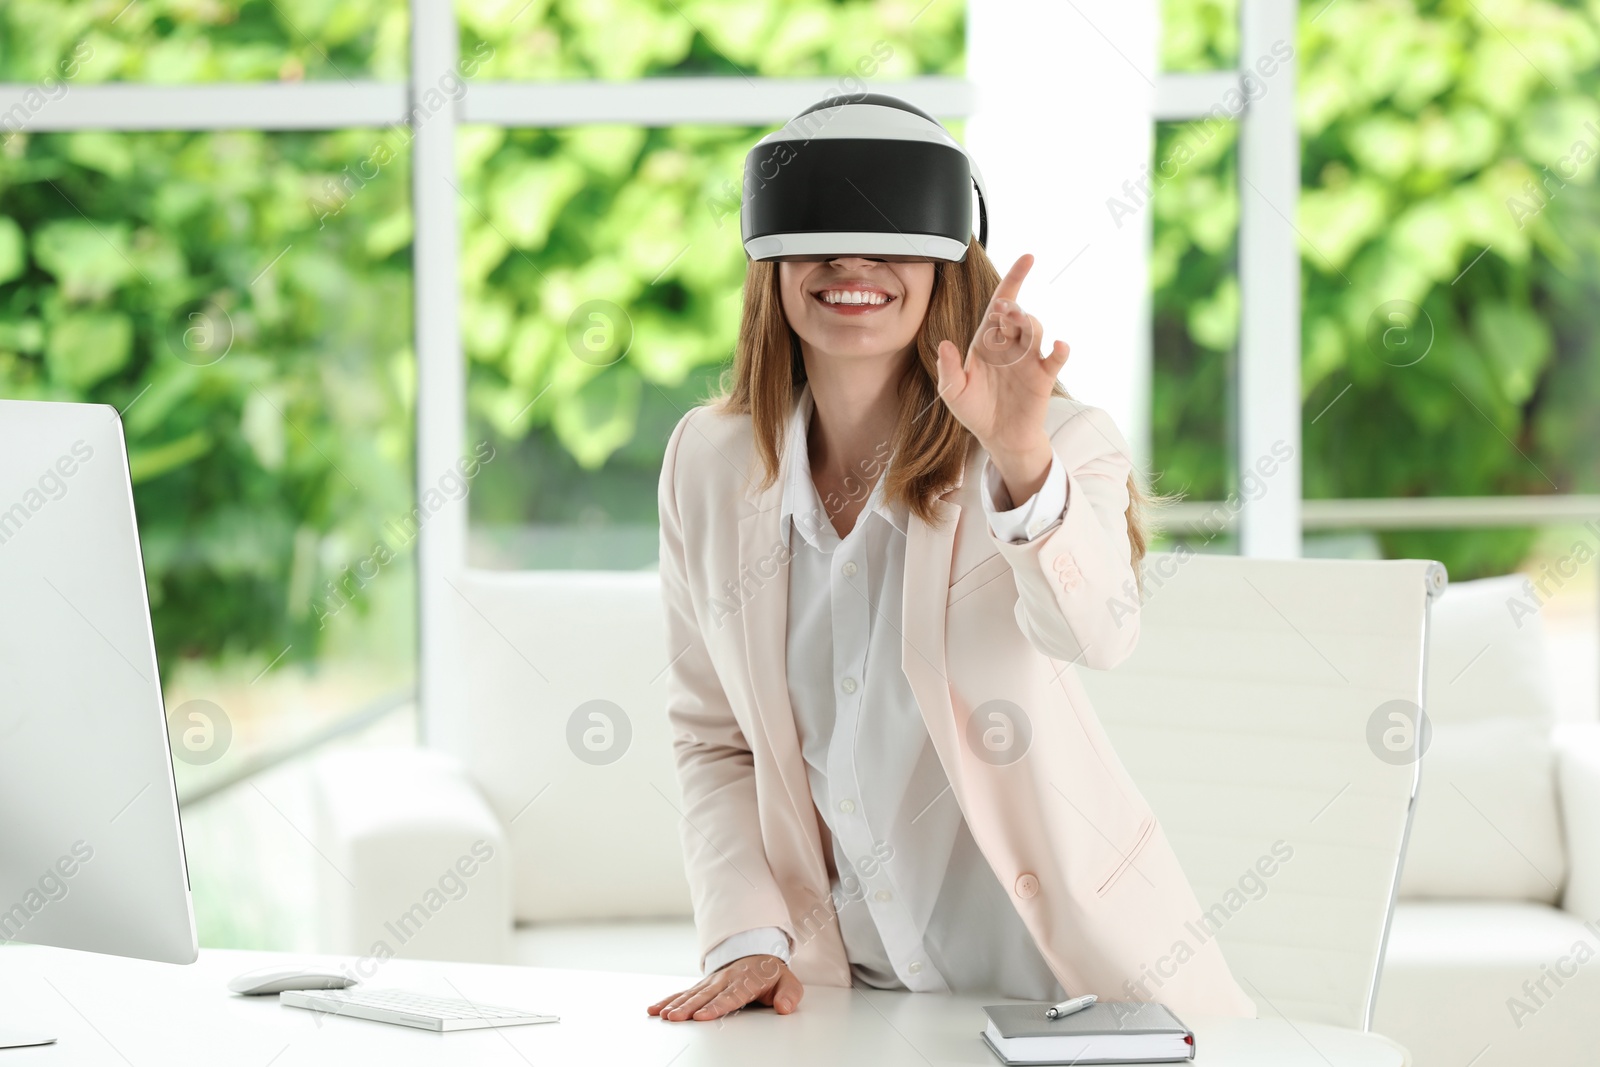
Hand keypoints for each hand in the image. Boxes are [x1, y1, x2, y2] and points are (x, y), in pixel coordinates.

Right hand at [646, 954, 802, 1021]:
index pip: (730, 996)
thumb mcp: (788, 982)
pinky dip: (669, 999)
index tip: (703, 1015)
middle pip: (705, 996)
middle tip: (675, 1017)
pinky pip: (683, 992)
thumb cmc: (771, 974)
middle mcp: (725, 980)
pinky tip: (655, 1008)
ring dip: (677, 1004)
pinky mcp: (702, 985)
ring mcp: (711, 982)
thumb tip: (785, 1007)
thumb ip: (789, 995)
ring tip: (664, 1015)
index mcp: (746, 981)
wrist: (756, 954)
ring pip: (692, 994)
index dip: (716, 1006)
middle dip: (689, 1007)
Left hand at [935, 253, 1067, 501]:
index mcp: (987, 340)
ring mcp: (1028, 359)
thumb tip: (944, 345)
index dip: (1015, 279)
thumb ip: (948, 369)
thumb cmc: (975, 410)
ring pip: (1035, 330)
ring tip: (1018, 323)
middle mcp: (1010, 345)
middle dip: (1012, 308)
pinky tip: (1058, 345)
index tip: (1028, 258)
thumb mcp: (953, 392)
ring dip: (1028, 322)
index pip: (1001, 303)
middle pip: (1017, 315)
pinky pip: (1054, 358)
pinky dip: (1059, 350)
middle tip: (1003, 310)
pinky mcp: (1043, 377)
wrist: (998, 437)